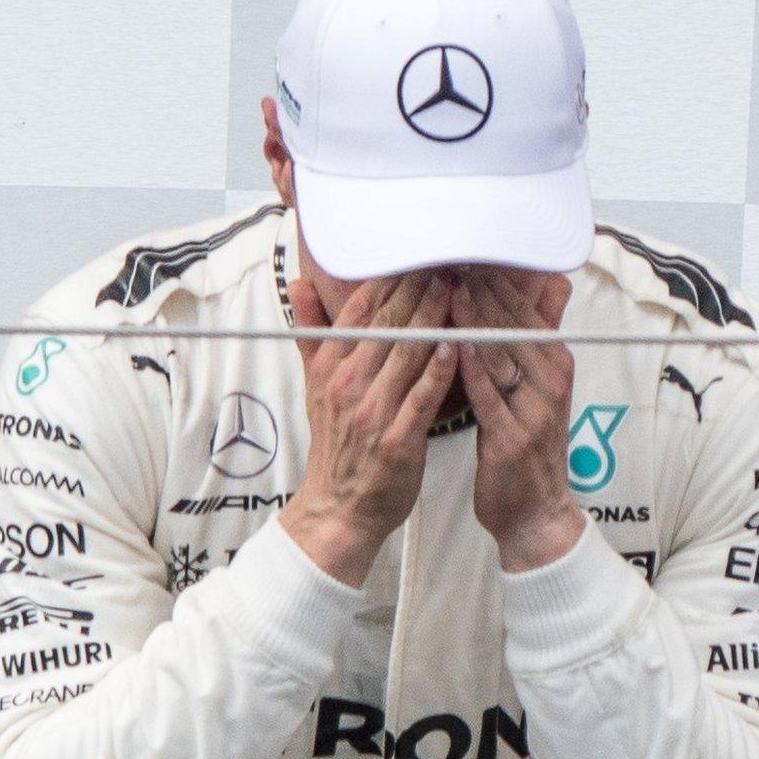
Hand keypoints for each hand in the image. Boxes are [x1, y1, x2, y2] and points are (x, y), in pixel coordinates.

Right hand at [279, 272, 456, 587]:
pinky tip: (458, 344)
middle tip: (448, 258)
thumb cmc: (338, 443)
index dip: (391, 277)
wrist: (339, 508)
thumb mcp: (317, 385)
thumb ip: (314, 333)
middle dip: (418, 287)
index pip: (362, 309)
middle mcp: (349, 383)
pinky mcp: (397, 439)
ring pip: (407, 353)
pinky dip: (439, 370)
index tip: (417, 250)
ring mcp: (372, 410)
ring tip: (458, 288)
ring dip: (434, 318)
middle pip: (388, 323)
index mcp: (332, 365)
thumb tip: (299, 283)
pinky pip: (421, 397)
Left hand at [453, 269, 585, 571]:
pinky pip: (488, 395)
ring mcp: (536, 410)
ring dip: (471, 320)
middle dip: (480, 290)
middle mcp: (552, 382)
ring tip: (443, 288)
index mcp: (556, 364)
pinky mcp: (514, 437)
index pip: (525, 309)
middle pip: (513, 325)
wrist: (535, 512)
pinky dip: (468, 368)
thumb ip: (537, 336)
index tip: (466, 250)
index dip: (495, 279)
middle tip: (449, 257)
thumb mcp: (538, 386)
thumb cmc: (526, 444)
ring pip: (500, 354)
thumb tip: (551, 284)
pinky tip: (448, 344)